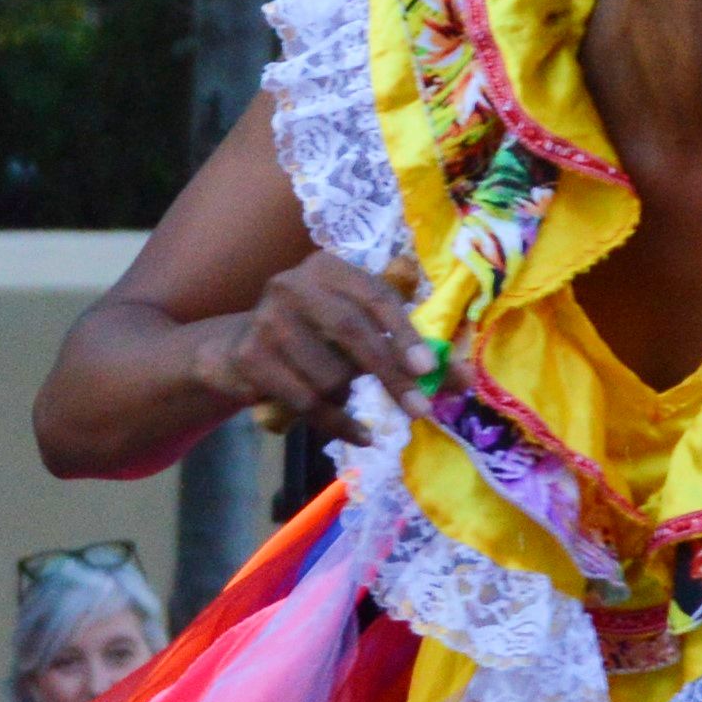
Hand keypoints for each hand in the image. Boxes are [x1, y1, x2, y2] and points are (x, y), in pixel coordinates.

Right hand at [207, 251, 433, 424]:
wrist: (236, 351)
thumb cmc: (314, 337)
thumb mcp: (357, 329)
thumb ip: (409, 348)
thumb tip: (465, 377)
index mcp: (327, 268)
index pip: (375, 296)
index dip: (404, 332)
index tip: (428, 368)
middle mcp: (293, 285)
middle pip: (352, 332)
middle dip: (390, 375)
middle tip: (419, 410)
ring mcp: (266, 320)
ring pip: (329, 376)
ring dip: (348, 397)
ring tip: (345, 394)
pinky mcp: (250, 358)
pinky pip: (307, 402)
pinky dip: (338, 424)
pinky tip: (358, 433)